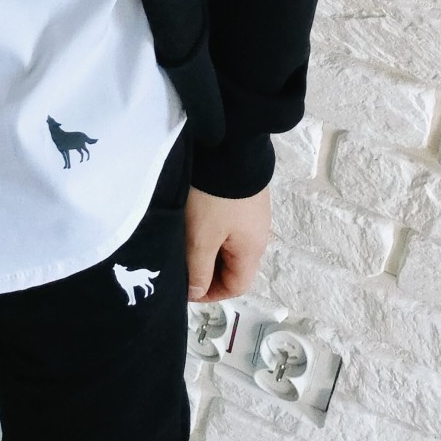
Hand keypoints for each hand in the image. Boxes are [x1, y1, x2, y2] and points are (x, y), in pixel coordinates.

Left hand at [185, 183, 270, 302]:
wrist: (230, 146)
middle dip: (207, 270)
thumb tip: (197, 293)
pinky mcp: (244, 197)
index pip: (236, 286)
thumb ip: (198, 270)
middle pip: (233, 266)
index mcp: (252, 249)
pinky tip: (195, 218)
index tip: (186, 288)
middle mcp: (258, 234)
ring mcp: (252, 213)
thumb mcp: (201, 238)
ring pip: (229, 244)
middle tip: (182, 264)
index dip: (211, 293)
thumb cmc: (214, 198)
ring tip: (185, 240)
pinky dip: (212, 229)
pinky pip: (229, 224)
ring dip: (208, 248)